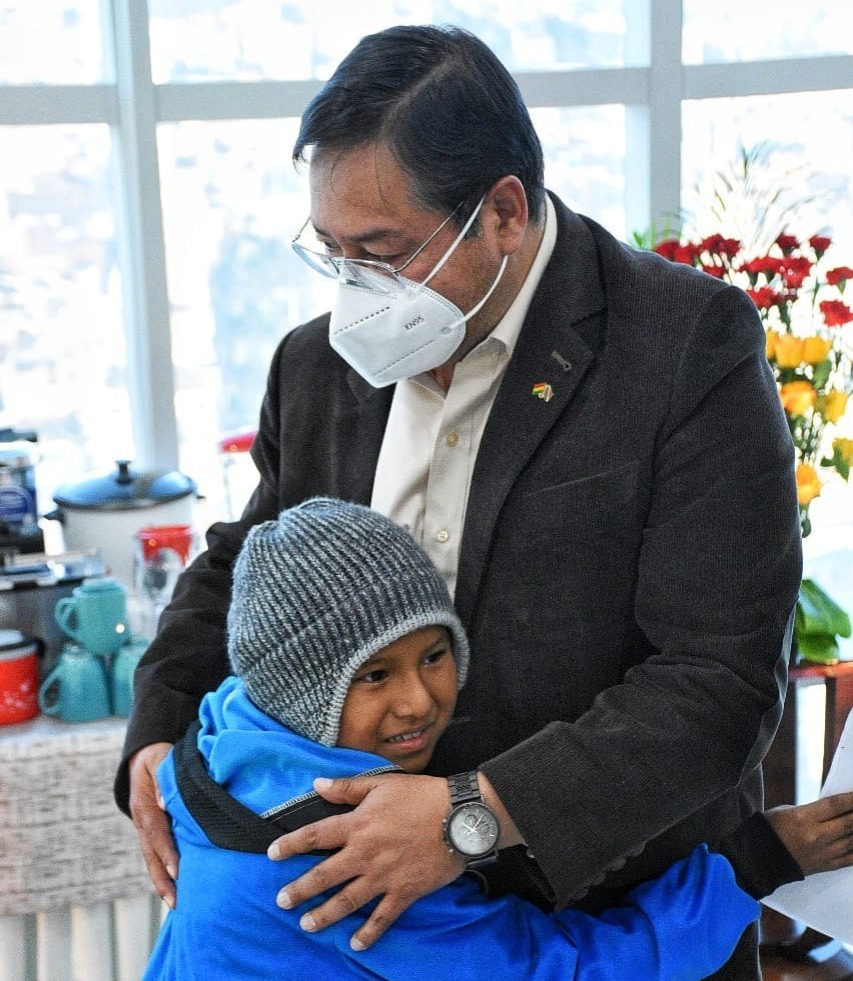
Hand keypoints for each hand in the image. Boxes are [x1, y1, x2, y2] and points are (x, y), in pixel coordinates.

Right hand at [129, 742, 177, 907]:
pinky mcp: (152, 831)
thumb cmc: (156, 756)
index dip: (167, 852)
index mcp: (144, 807)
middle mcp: (142, 822)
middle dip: (163, 879)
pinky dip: (164, 870)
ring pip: (152, 859)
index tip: (178, 871)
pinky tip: (176, 885)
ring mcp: (145, 829)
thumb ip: (162, 778)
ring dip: (163, 881)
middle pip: (151, 855)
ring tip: (176, 903)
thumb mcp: (159, 758)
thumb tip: (163, 801)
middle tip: (176, 901)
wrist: (142, 756)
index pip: (157, 833)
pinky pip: (157, 853)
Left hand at [268, 772, 463, 949]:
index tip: (272, 854)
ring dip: (325, 915)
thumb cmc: (421, 795)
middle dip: (300, 889)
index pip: (315, 836)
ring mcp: (384, 876)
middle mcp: (366, 854)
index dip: (291, 844)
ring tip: (307, 924)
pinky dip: (369, 932)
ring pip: (347, 901)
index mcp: (358, 825)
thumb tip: (317, 785)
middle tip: (281, 901)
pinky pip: (382, 917)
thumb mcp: (382, 784)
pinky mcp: (404, 892)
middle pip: (324, 875)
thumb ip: (347, 788)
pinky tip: (356, 944)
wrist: (459, 817)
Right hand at [766, 790, 852, 874]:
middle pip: (848, 823)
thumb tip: (836, 810)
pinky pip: (849, 859)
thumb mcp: (788, 811)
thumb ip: (813, 811)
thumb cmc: (772, 829)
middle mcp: (816, 836)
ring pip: (851, 840)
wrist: (761, 858)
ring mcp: (822, 853)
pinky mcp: (824, 866)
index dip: (851, 799)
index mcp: (803, 818)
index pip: (835, 805)